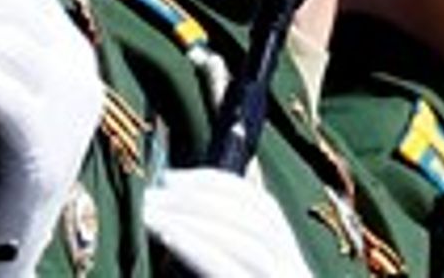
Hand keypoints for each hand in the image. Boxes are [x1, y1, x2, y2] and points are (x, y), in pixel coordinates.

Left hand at [143, 167, 312, 277]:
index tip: (172, 176)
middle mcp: (294, 273)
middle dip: (200, 197)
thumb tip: (176, 208)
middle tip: (152, 192)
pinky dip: (195, 247)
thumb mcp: (230, 271)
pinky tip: (166, 235)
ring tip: (150, 212)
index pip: (264, 209)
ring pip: (245, 242)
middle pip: (255, 220)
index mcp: (290, 266)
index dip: (219, 184)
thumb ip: (217, 249)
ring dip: (191, 219)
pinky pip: (226, 270)